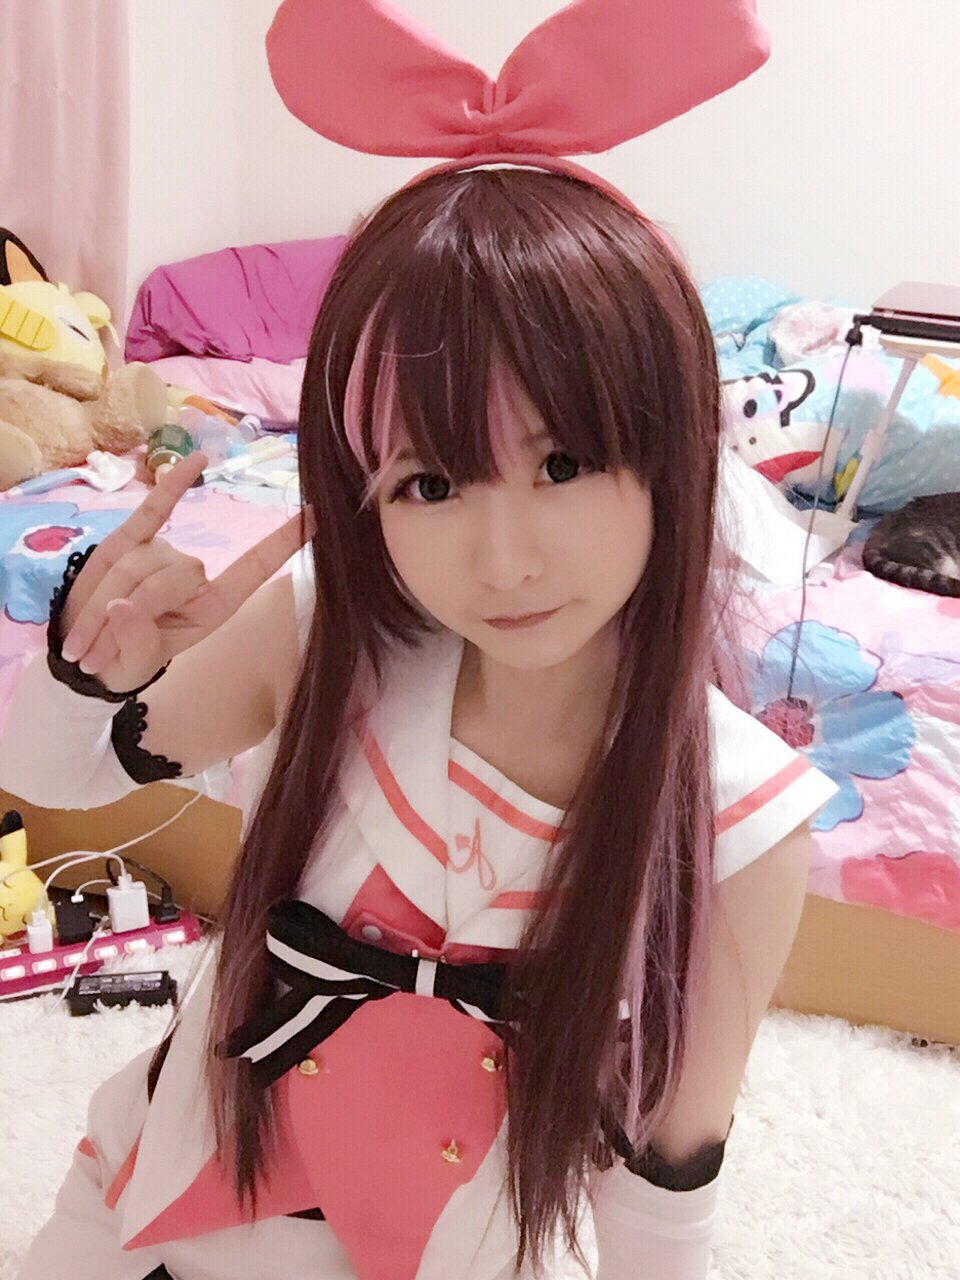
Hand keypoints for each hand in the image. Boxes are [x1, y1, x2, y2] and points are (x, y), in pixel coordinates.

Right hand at [58, 451, 315, 692]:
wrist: (83, 650)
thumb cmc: (121, 660)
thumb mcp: (132, 664)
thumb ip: (136, 641)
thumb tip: (123, 607)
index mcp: (212, 607)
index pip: (254, 570)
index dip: (282, 545)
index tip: (316, 517)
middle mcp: (193, 575)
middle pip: (178, 573)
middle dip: (137, 608)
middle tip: (105, 645)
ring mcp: (162, 553)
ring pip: (144, 562)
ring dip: (107, 601)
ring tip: (92, 634)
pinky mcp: (129, 539)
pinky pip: (153, 509)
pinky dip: (172, 486)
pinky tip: (198, 460)